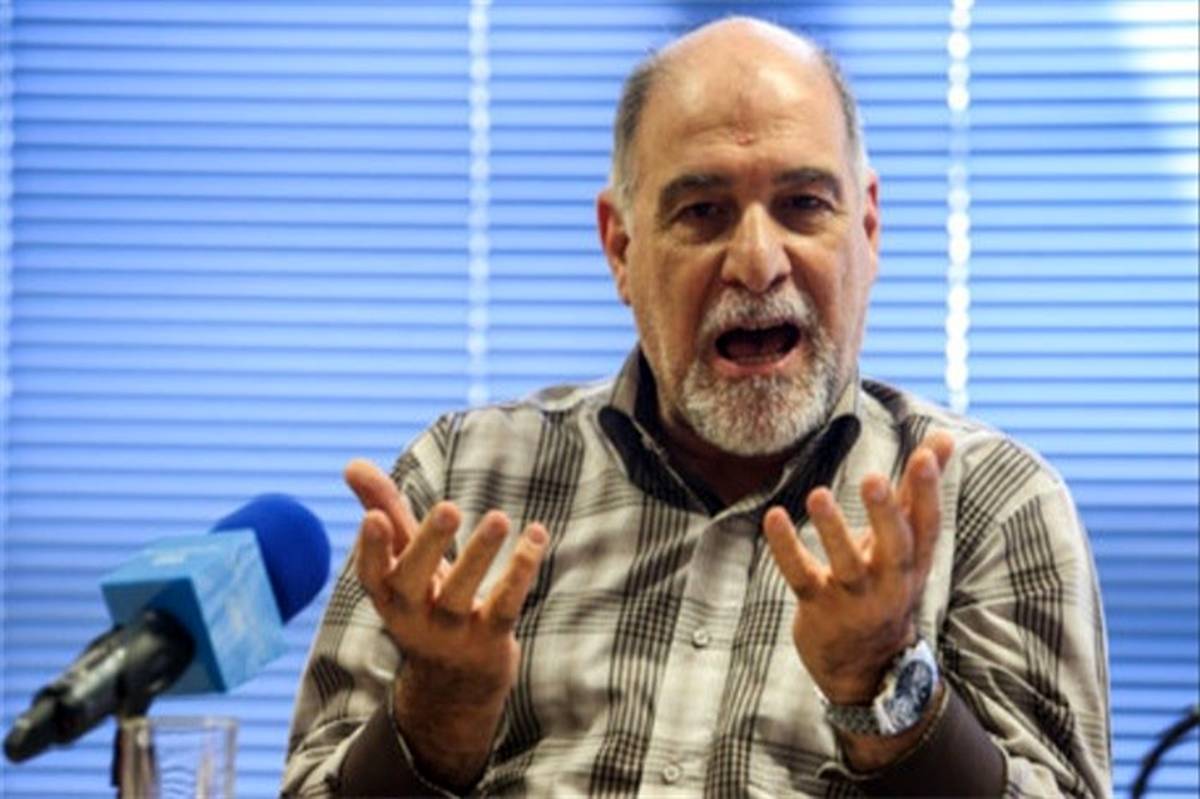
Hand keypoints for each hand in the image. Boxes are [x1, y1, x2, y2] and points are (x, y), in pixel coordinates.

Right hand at [345, 458, 547, 787]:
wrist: (455, 682)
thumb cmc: (426, 599)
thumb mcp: (404, 558)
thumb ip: (383, 509)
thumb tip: (352, 463)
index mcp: (387, 592)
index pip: (371, 572)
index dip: (371, 547)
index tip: (374, 517)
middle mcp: (413, 614)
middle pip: (414, 580)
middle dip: (429, 544)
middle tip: (449, 507)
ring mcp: (451, 630)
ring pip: (462, 594)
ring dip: (480, 555)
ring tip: (498, 518)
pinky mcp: (490, 638)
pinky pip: (505, 605)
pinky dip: (521, 571)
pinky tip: (536, 536)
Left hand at [763, 433, 953, 703]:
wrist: (863, 664)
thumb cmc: (885, 583)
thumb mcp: (908, 543)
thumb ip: (918, 490)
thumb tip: (945, 437)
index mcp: (914, 562)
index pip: (928, 524)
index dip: (930, 490)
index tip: (927, 453)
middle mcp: (890, 582)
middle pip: (895, 547)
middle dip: (886, 514)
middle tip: (874, 479)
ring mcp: (854, 598)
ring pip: (846, 565)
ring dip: (833, 530)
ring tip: (819, 494)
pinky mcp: (818, 607)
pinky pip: (801, 576)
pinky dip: (787, 548)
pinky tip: (774, 516)